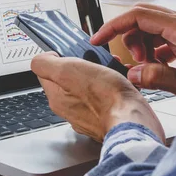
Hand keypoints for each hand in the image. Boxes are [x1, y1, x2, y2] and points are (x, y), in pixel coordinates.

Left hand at [31, 52, 164, 142]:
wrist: (134, 122)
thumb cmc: (105, 97)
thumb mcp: (68, 71)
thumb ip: (46, 64)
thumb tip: (41, 59)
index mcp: (57, 98)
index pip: (46, 72)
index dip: (58, 58)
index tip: (71, 53)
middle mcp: (70, 109)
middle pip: (70, 79)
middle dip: (83, 65)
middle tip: (95, 60)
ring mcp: (90, 116)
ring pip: (89, 87)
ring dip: (100, 74)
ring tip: (112, 69)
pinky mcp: (108, 118)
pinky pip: (106, 97)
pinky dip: (113, 87)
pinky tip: (121, 82)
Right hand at [91, 3, 175, 103]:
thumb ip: (161, 79)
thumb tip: (133, 73)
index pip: (140, 16)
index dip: (114, 26)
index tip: (98, 38)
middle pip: (144, 17)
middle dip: (128, 37)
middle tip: (128, 61)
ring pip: (153, 27)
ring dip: (142, 45)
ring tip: (147, 67)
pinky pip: (164, 37)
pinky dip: (154, 49)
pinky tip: (159, 67)